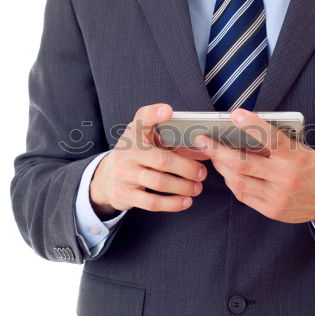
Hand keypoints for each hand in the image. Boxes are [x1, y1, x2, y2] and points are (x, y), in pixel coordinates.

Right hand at [90, 103, 209, 216]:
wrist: (108, 177)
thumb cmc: (137, 154)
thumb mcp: (149, 140)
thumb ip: (175, 141)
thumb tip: (206, 151)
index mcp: (135, 133)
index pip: (143, 118)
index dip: (155, 114)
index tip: (168, 111)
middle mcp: (127, 151)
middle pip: (162, 160)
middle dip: (187, 168)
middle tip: (202, 173)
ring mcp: (124, 173)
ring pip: (159, 182)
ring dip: (183, 187)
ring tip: (196, 188)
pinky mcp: (124, 193)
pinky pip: (152, 202)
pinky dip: (172, 204)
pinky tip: (185, 202)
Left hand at [194, 108, 314, 224]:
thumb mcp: (302, 150)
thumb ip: (276, 144)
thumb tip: (243, 133)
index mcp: (296, 158)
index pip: (270, 137)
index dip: (251, 124)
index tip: (234, 114)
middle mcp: (286, 178)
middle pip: (242, 163)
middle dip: (217, 151)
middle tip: (203, 140)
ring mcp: (278, 197)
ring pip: (238, 181)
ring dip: (221, 167)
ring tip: (213, 156)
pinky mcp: (272, 211)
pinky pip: (244, 195)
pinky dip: (232, 182)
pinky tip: (228, 172)